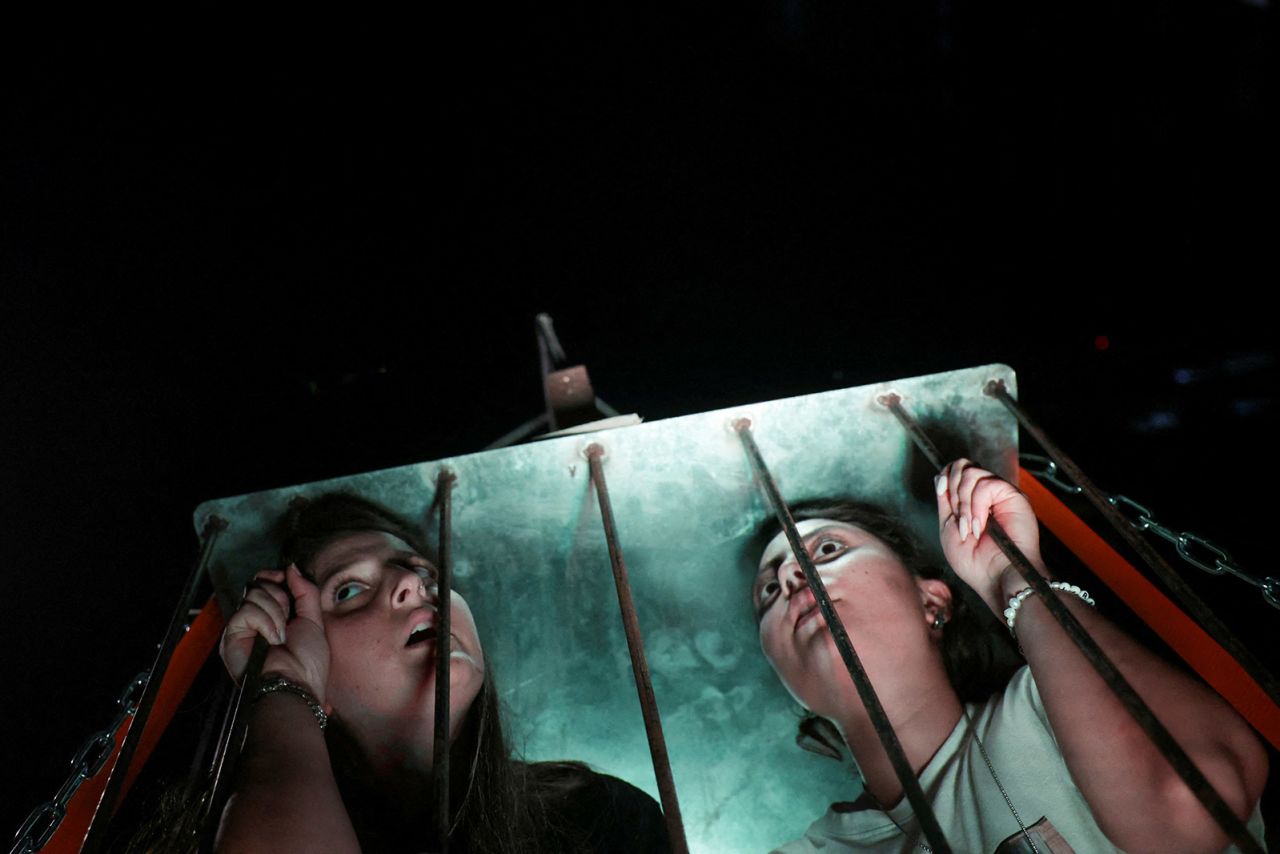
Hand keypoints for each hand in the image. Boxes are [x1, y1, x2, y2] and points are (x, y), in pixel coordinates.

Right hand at [219, 564, 330, 704]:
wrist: (296, 686)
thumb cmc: (307, 663)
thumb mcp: (314, 620)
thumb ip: (305, 591)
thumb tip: (291, 567)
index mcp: (275, 616)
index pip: (265, 583)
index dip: (274, 577)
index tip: (284, 580)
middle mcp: (256, 620)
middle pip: (258, 584)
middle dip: (279, 596)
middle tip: (287, 618)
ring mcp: (243, 628)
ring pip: (253, 594)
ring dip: (275, 612)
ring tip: (281, 635)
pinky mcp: (232, 636)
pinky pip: (246, 611)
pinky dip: (265, 622)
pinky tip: (272, 639)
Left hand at [936, 458, 1045, 615]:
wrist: (996, 578)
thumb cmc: (975, 563)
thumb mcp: (948, 528)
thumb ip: (945, 502)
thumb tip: (939, 476)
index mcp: (970, 500)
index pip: (955, 471)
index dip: (945, 476)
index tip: (941, 491)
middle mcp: (986, 494)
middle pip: (962, 466)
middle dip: (952, 490)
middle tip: (958, 517)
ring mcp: (1000, 494)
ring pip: (972, 473)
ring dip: (964, 504)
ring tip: (970, 527)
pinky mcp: (1013, 496)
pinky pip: (987, 485)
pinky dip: (977, 506)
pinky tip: (980, 525)